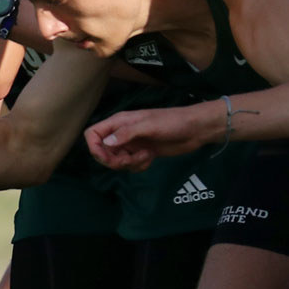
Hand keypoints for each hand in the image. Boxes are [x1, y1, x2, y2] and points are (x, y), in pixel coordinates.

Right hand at [84, 104, 218, 170]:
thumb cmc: (172, 122)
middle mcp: (121, 134)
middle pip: (102, 152)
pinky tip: (151, 158)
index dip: (94, 147)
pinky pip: (130, 166)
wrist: (195, 129)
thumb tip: (106, 143)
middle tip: (129, 159)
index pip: (93, 134)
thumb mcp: (148, 125)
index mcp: (119, 122)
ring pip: (116, 161)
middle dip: (114, 160)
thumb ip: (126, 133)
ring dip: (129, 164)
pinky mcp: (141, 154)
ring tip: (146, 156)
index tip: (106, 156)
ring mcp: (131, 144)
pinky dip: (138, 166)